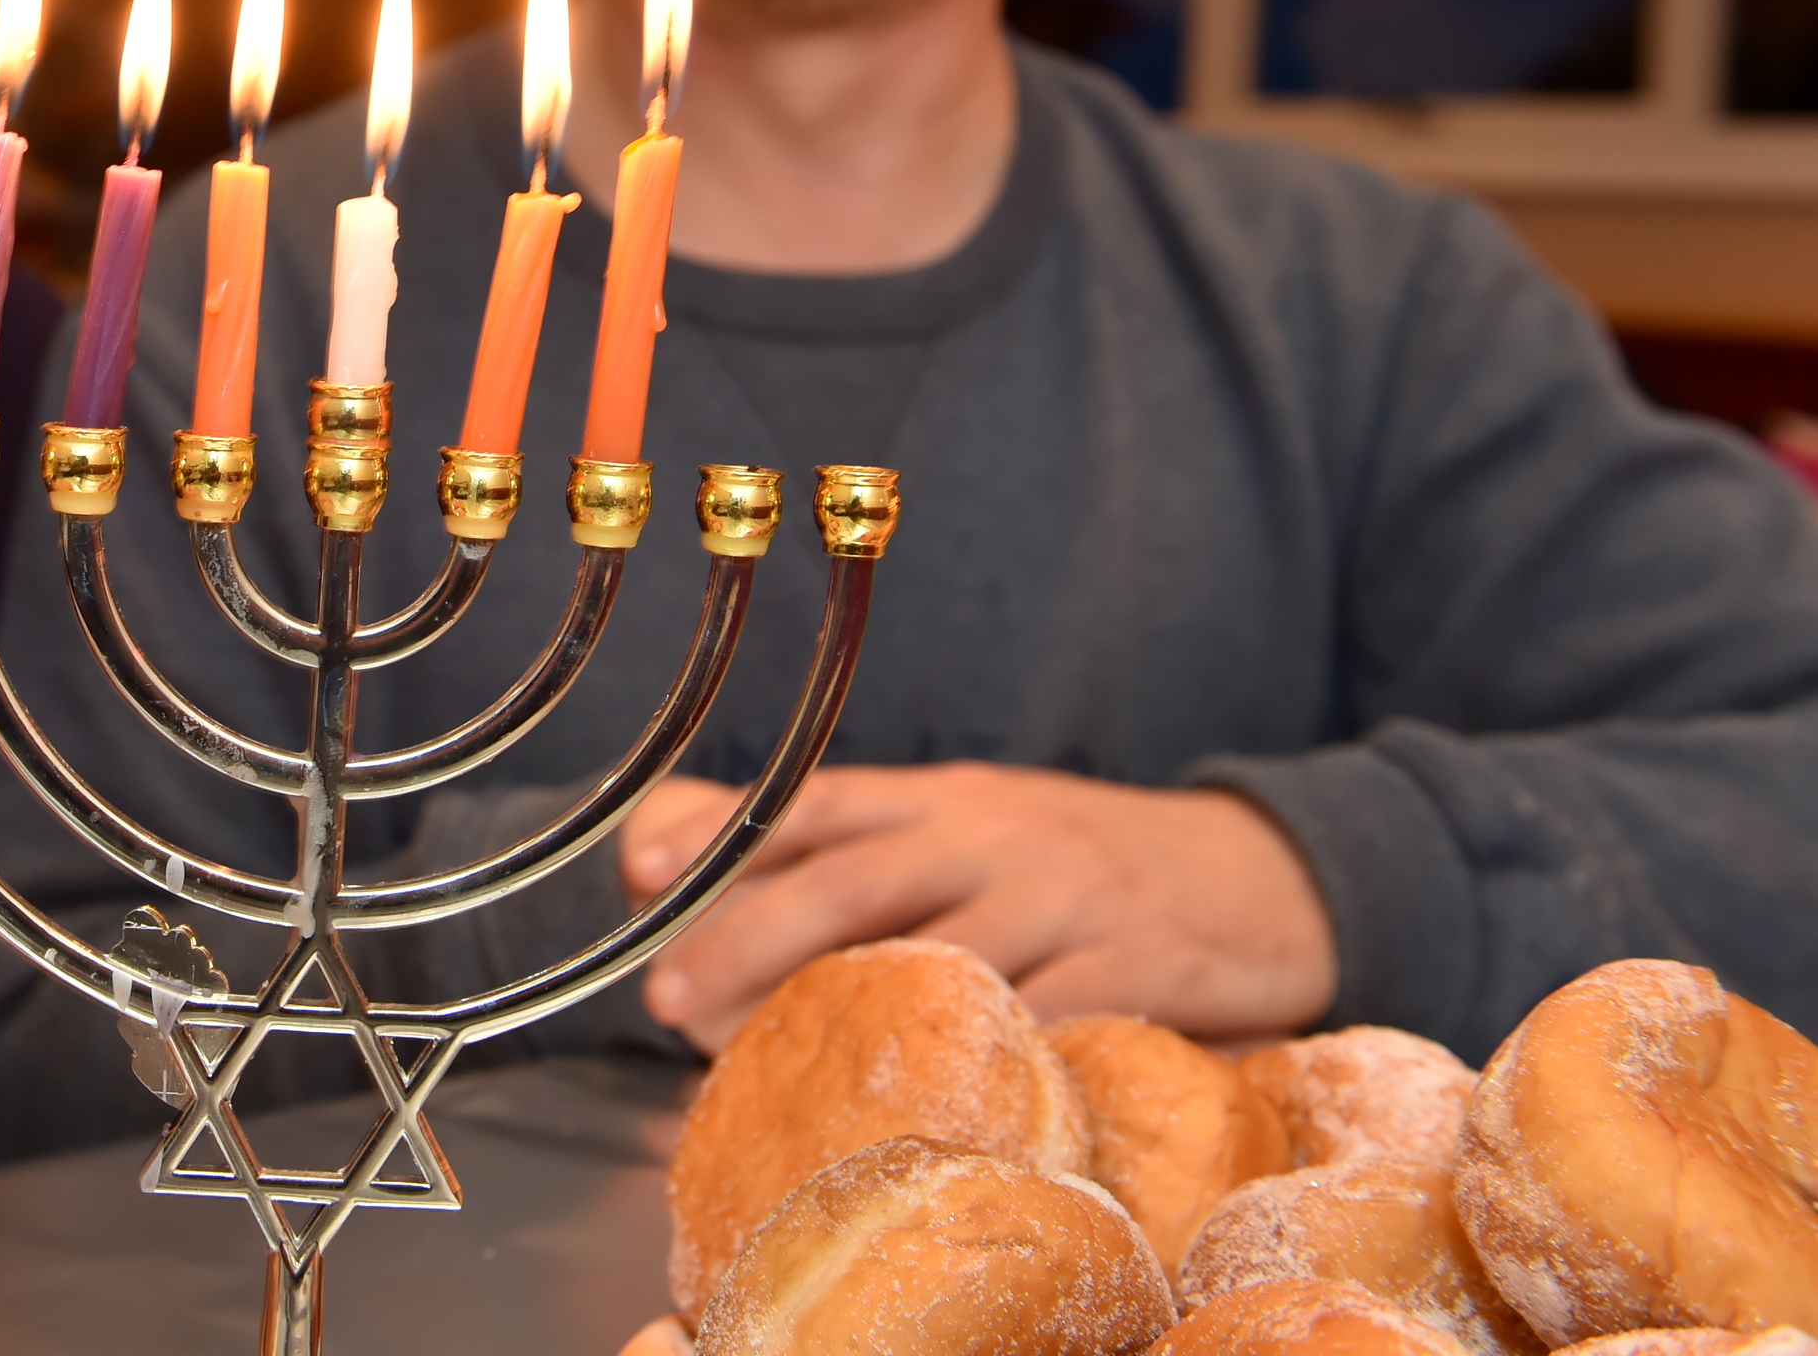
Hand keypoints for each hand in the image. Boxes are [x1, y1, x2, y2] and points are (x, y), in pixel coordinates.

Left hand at [618, 762, 1336, 1053]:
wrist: (1266, 872)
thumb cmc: (1077, 861)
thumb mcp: (964, 826)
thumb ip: (842, 841)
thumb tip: (680, 848)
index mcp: (942, 798)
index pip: (816, 801)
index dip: (724, 829)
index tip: (639, 868)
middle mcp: (993, 834)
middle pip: (855, 877)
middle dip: (751, 934)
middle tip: (668, 996)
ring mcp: (1067, 895)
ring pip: (941, 954)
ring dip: (849, 1012)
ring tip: (766, 1064)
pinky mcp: (1137, 964)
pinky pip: (1048, 1024)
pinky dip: (983, 1067)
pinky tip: (925, 1108)